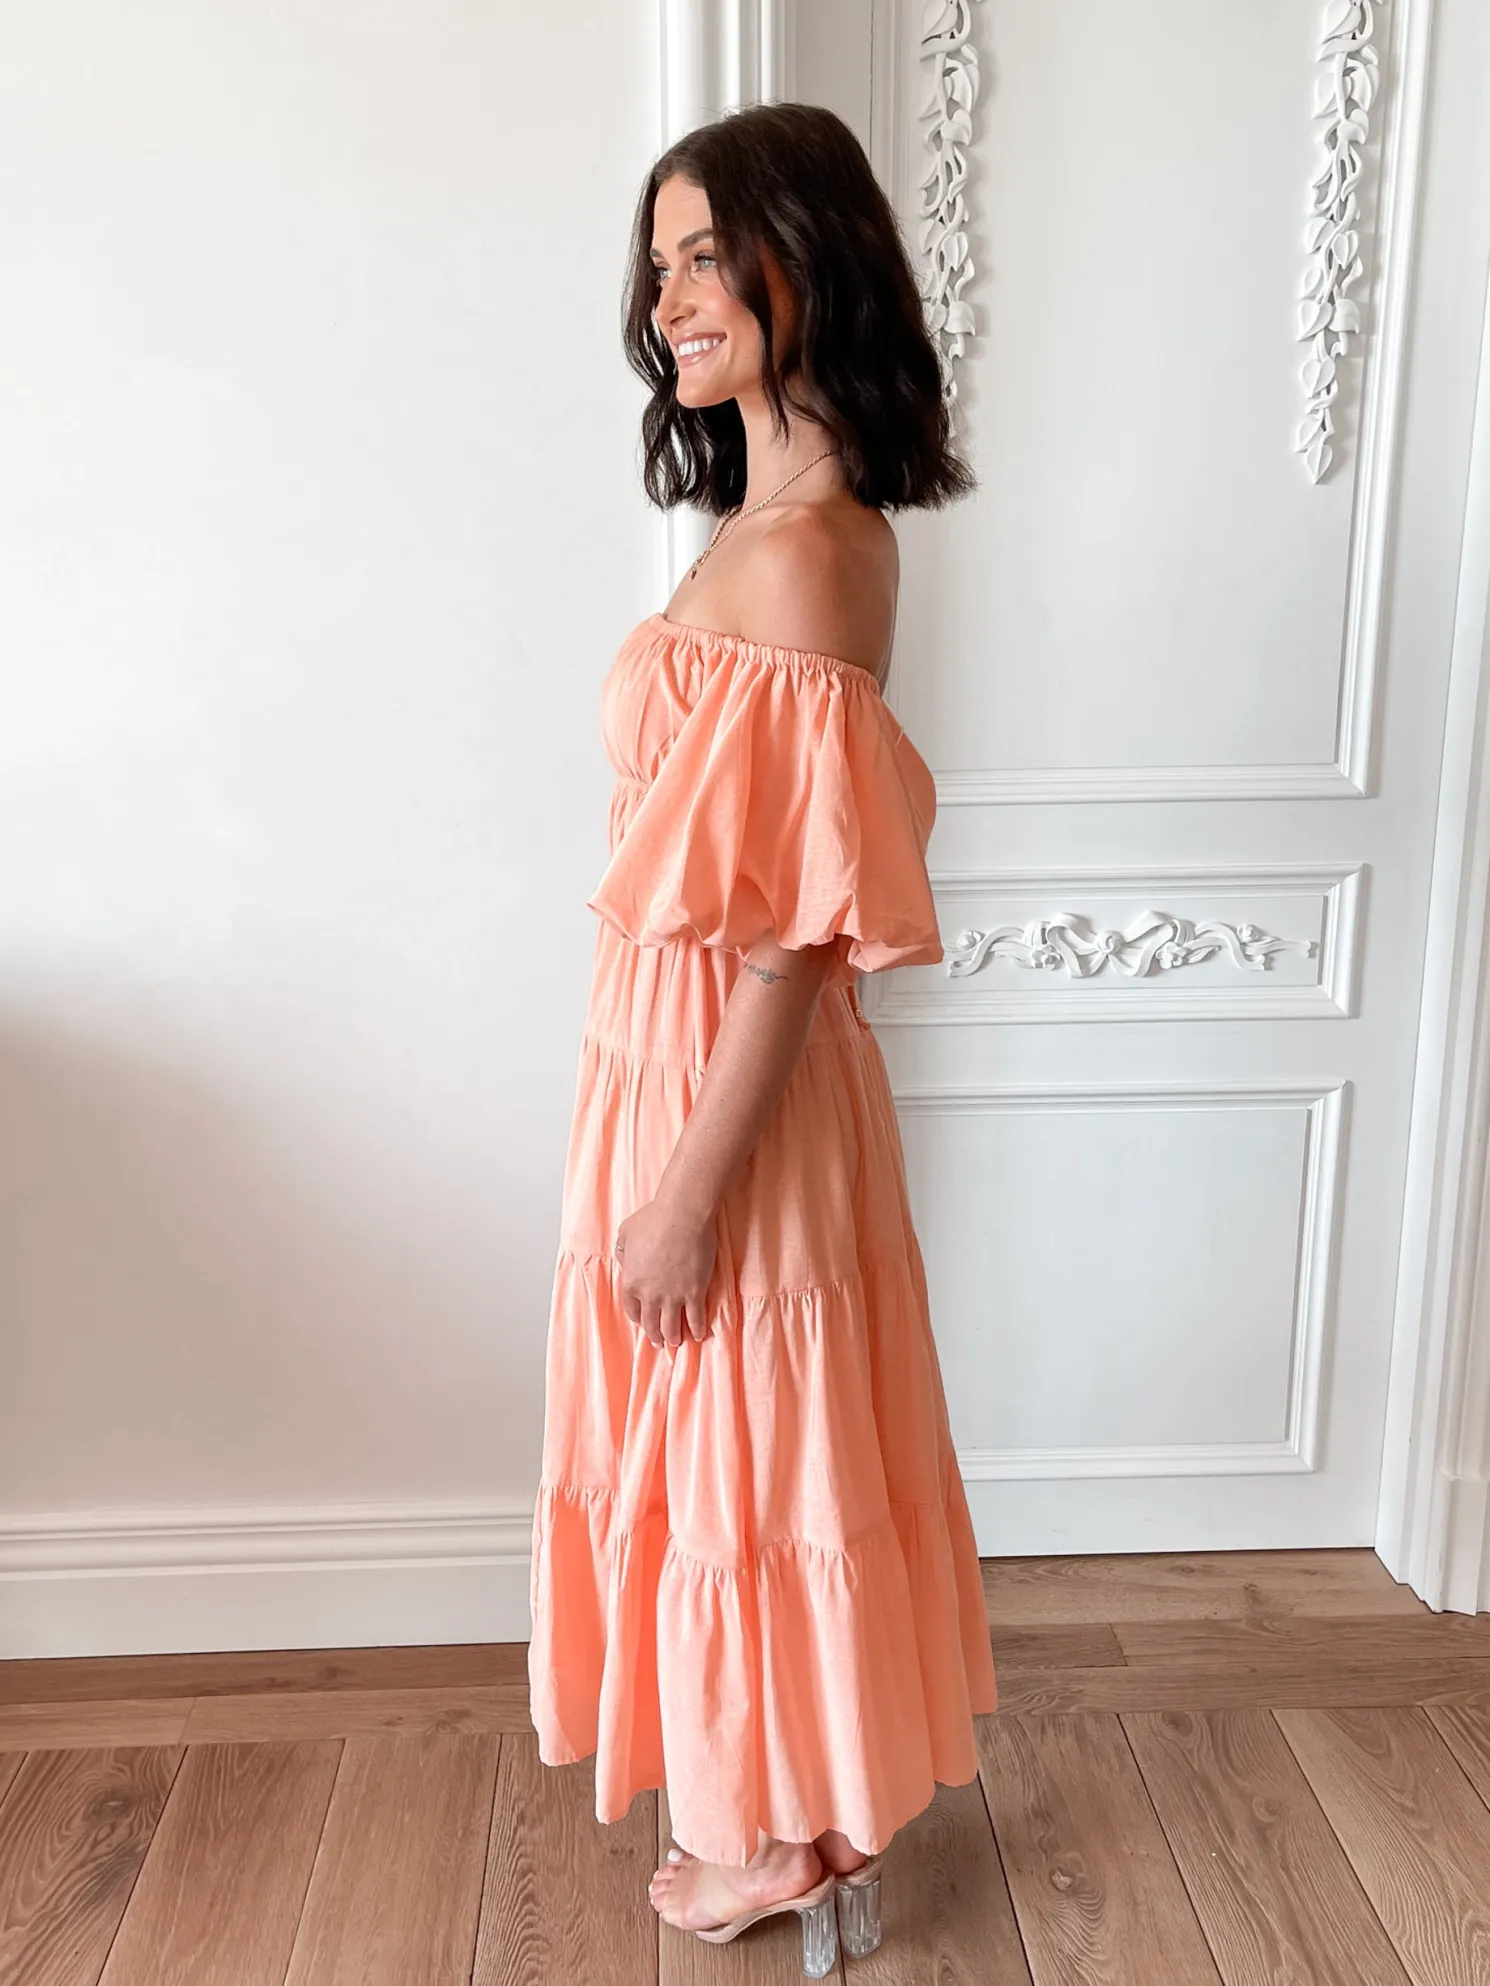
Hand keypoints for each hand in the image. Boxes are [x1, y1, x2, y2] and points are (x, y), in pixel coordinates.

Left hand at [614, 1190, 717, 1349]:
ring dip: (674, 1337)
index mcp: (631, 1282)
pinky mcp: (694, 1293)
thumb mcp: (625, 1233)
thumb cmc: (653, 1219)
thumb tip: (627, 1261)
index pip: (632, 1309)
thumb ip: (623, 1251)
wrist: (682, 1216)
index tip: (644, 1324)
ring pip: (671, 1326)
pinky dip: (697, 1329)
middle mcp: (649, 1295)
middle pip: (651, 1323)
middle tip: (659, 1343)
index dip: (639, 1319)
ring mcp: (673, 1296)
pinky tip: (699, 1335)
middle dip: (655, 1336)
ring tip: (677, 1342)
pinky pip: (695, 1318)